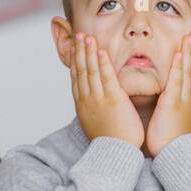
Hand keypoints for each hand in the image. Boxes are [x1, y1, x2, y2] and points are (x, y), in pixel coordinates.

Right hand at [68, 33, 144, 148]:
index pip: (77, 79)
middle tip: (78, 35)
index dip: (75, 62)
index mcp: (83, 106)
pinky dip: (102, 63)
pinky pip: (106, 78)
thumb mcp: (97, 124)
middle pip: (80, 71)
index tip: (75, 48)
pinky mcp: (113, 100)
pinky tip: (101, 51)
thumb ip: (96, 111)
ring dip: (88, 52)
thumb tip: (96, 106)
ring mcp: (98, 99)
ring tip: (87, 37)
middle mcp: (87, 100)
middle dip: (79, 52)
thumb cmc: (111, 142)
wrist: (115, 155)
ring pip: (90, 71)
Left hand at [144, 32, 190, 157]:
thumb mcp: (174, 120)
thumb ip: (172, 107)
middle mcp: (189, 97)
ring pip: (189, 70)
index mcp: (188, 101)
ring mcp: (184, 99)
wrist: (174, 156)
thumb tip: (169, 101)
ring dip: (190, 51)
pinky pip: (178, 80)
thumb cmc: (170, 142)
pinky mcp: (174, 103)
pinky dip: (180, 65)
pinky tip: (180, 53)